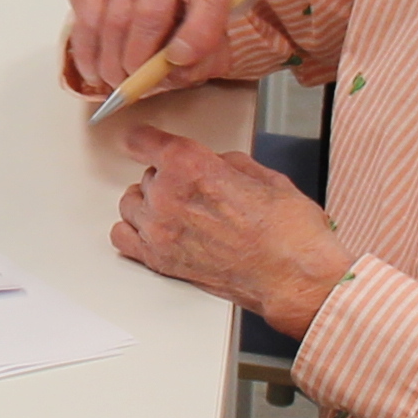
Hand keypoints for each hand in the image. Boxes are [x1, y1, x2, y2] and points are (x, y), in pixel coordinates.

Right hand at [64, 0, 248, 102]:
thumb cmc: (187, 24)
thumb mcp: (209, 46)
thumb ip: (202, 61)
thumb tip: (172, 68)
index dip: (196, 34)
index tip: (180, 61)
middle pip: (149, 13)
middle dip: (138, 58)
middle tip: (134, 83)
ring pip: (113, 19)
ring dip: (110, 61)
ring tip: (116, 81)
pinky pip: (85, 18)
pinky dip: (87, 52)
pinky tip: (94, 71)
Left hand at [110, 122, 351, 338]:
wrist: (294, 278)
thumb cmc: (289, 234)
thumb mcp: (264, 176)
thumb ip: (227, 164)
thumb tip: (216, 165)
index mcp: (191, 166)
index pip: (143, 141)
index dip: (146, 139)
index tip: (144, 140)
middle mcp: (168, 196)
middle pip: (146, 175)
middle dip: (168, 178)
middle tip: (196, 188)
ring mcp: (160, 231)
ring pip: (131, 204)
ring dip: (150, 203)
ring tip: (177, 209)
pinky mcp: (160, 261)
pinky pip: (123, 238)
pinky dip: (135, 231)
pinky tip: (154, 230)